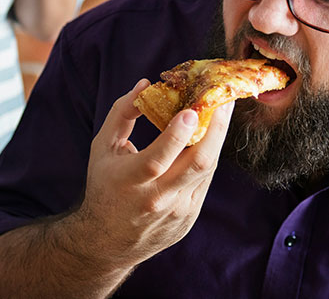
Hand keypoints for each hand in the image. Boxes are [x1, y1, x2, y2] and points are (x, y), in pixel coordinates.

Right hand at [73, 80, 233, 269]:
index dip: (176, 135)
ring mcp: (177, 211)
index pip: (156, 159)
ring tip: (224, 110)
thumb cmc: (105, 186)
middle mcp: (156, 199)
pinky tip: (211, 137)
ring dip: (218, 137)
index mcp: (128, 181)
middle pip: (196, 163)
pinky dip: (209, 155)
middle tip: (225, 101)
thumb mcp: (102, 149)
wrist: (107, 243)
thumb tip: (145, 84)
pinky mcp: (189, 217)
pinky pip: (205, 180)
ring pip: (207, 169)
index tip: (192, 110)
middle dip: (216, 129)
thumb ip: (122, 113)